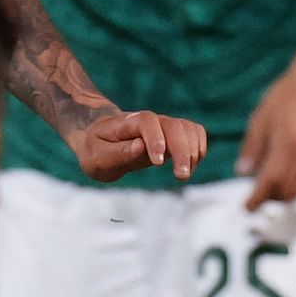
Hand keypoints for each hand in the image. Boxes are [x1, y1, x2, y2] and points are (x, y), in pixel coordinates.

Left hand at [70, 109, 206, 182]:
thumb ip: (119, 153)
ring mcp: (163, 125)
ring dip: (193, 152)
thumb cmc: (97, 149)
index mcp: (126, 123)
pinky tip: (189, 166)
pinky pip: (195, 133)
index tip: (159, 163)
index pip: (146, 121)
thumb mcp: (97, 157)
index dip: (156, 138)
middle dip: (182, 151)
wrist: (100, 138)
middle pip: (173, 125)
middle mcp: (149, 120)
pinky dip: (198, 150)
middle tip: (182, 176)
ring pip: (188, 128)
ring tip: (184, 174)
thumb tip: (141, 146)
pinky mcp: (174, 133)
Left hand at [239, 56, 295, 207]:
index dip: (257, 198)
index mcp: (288, 143)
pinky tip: (288, 175)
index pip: (271, 182)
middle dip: (271, 198)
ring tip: (271, 186)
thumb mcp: (261, 117)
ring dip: (285, 194)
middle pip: (287, 191)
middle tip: (257, 196)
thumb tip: (242, 173)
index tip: (247, 208)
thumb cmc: (287, 94)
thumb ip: (252, 148)